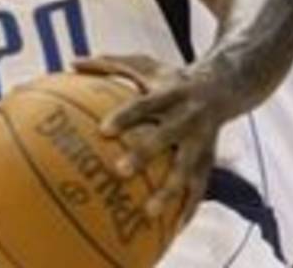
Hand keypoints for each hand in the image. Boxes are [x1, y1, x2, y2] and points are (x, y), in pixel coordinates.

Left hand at [74, 54, 226, 223]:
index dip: (125, 117)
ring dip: (169, 192)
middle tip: (118, 172)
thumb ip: (108, 64)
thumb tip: (71, 62)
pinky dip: (188, 208)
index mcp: (169, 93)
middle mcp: (187, 118)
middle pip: (166, 137)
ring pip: (186, 169)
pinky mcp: (210, 161)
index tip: (103, 131)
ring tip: (147, 213)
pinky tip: (173, 229)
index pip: (144, 105)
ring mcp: (200, 142)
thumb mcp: (144, 65)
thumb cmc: (170, 78)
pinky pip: (199, 188)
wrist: (222, 88)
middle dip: (145, 155)